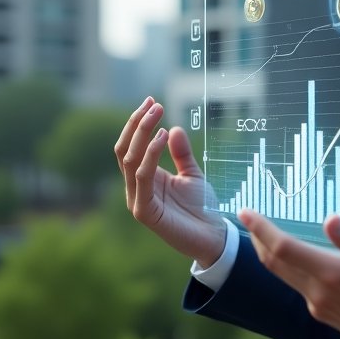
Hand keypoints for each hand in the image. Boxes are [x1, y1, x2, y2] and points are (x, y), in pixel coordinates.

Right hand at [114, 97, 225, 265]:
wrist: (213, 237)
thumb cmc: (202, 208)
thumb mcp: (193, 174)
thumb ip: (182, 154)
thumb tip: (174, 128)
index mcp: (144, 178)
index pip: (131, 146)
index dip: (138, 123)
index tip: (152, 101)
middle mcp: (136, 188)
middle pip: (125, 149)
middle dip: (138, 124)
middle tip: (154, 103)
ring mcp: (137, 200)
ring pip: (130, 160)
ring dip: (143, 133)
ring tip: (158, 114)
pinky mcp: (144, 212)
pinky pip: (142, 177)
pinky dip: (150, 155)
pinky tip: (162, 138)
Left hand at [239, 209, 339, 338]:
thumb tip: (329, 220)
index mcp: (334, 276)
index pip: (285, 249)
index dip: (262, 228)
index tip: (246, 211)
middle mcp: (319, 294)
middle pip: (275, 263)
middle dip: (258, 238)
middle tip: (247, 216)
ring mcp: (320, 307)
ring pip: (284, 276)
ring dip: (270, 253)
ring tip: (264, 232)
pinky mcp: (326, 314)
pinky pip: (299, 285)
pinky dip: (289, 266)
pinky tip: (297, 256)